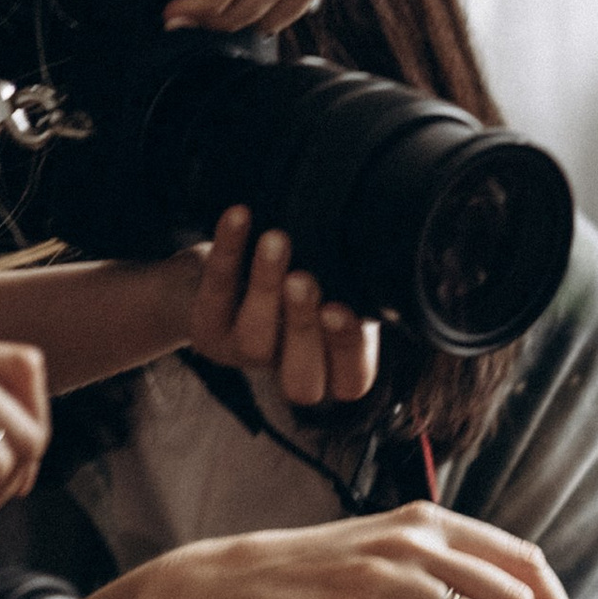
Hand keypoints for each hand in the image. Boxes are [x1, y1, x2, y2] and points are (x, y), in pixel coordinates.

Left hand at [186, 207, 378, 413]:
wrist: (220, 264)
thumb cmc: (297, 266)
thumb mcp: (336, 279)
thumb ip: (360, 287)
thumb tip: (391, 264)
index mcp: (330, 369)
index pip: (350, 382)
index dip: (348, 353)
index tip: (343, 309)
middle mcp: (287, 370)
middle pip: (301, 381)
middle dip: (303, 329)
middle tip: (304, 281)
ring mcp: (243, 357)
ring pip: (256, 340)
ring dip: (265, 287)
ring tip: (277, 241)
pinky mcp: (206, 330)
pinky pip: (217, 292)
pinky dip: (229, 249)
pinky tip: (241, 216)